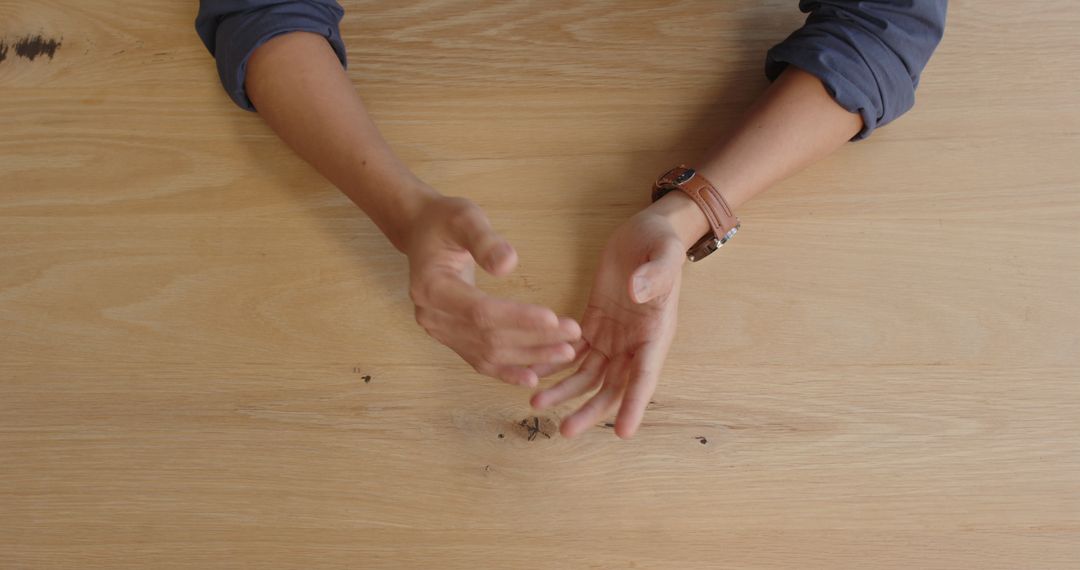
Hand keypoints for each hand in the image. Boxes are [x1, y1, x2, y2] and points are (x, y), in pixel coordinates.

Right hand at [405, 195, 580, 386]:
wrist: (422, 233)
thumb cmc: (445, 221)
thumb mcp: (465, 218)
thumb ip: (484, 241)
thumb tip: (508, 264)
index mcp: (431, 287)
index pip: (480, 311)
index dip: (517, 318)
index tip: (553, 318)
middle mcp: (432, 316)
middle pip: (488, 337)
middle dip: (533, 339)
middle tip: (573, 336)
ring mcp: (439, 331)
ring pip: (488, 353)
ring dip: (528, 356)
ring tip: (566, 353)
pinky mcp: (450, 338)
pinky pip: (481, 360)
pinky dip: (508, 371)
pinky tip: (534, 377)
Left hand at [532, 195, 701, 437]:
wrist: (646, 231)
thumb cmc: (661, 242)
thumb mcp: (664, 254)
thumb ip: (654, 275)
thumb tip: (636, 293)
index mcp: (656, 333)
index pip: (646, 376)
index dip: (634, 404)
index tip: (623, 432)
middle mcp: (634, 343)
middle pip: (612, 387)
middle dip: (589, 410)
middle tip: (565, 430)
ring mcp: (613, 337)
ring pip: (587, 375)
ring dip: (564, 391)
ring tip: (535, 402)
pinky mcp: (594, 324)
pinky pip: (572, 352)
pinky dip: (553, 363)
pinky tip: (531, 373)